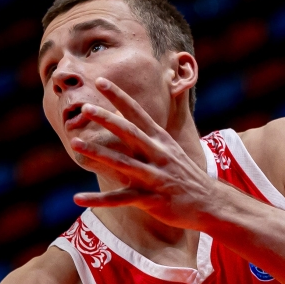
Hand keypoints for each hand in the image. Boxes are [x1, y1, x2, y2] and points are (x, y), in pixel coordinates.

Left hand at [70, 78, 222, 229]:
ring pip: (122, 163)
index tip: (100, 81)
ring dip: (98, 153)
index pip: (137, 112)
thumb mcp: (168, 149)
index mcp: (160, 139)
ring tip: (75, 143)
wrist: (209, 202)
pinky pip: (120, 200)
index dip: (119, 96)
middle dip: (107, 118)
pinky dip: (98, 200)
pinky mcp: (151, 200)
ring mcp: (155, 177)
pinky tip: (77, 197)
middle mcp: (158, 154)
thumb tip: (122, 115)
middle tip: (85, 107)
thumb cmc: (183, 174)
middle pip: (130, 132)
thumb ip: (145, 134)